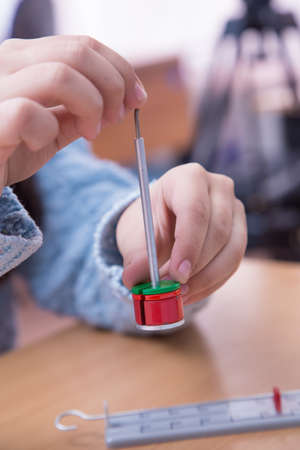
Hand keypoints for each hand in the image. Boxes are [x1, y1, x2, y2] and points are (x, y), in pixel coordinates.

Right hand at [0, 35, 146, 192]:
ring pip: (60, 75)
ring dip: (90, 107)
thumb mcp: (51, 129)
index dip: (119, 69)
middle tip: (117, 118)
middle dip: (113, 86)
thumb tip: (121, 102)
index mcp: (25, 58)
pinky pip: (28, 113)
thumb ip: (79, 112)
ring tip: (90, 133)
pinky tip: (40, 142)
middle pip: (78, 53)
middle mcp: (8, 62)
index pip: (83, 45)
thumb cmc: (10, 150)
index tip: (137, 98)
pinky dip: (46, 130)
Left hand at [116, 163, 246, 304]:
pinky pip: (233, 264)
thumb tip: (134, 279)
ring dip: (205, 279)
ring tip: (179, 294)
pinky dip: (211, 283)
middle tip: (175, 290)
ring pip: (232, 250)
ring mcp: (234, 210)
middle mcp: (218, 188)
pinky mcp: (240, 233)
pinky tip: (191, 292)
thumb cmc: (149, 222)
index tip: (177, 274)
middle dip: (197, 266)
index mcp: (187, 178)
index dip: (188, 243)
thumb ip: (136, 257)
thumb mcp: (135, 236)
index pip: (195, 209)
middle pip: (218, 231)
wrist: (161, 221)